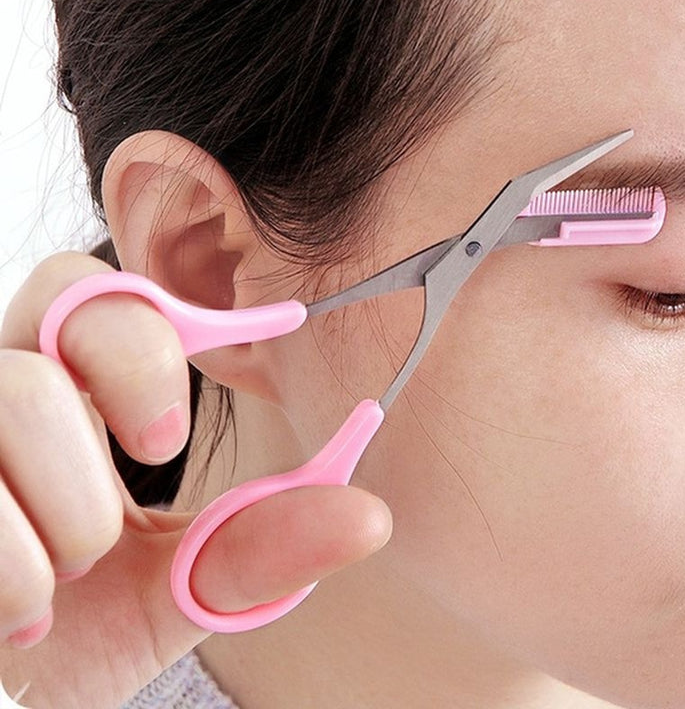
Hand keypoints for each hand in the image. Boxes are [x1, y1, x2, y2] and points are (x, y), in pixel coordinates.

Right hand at [0, 251, 391, 708]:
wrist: (25, 693)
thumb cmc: (104, 613)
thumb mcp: (192, 580)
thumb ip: (267, 542)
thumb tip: (372, 516)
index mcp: (73, 388)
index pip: (98, 292)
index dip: (148, 326)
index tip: (185, 421)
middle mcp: (4, 387)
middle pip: (66, 302)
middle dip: (135, 376)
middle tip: (162, 450)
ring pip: (17, 395)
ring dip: (76, 513)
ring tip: (77, 569)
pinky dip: (19, 578)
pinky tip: (28, 614)